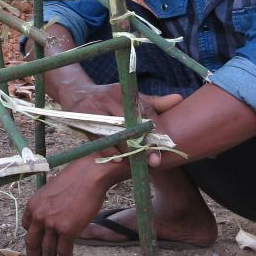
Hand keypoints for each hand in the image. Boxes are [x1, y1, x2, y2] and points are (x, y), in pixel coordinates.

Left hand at [21, 158, 108, 255]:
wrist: (89, 175)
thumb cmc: (75, 181)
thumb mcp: (52, 192)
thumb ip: (48, 208)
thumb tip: (52, 222)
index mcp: (33, 205)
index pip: (27, 227)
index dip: (31, 240)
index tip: (33, 249)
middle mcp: (39, 215)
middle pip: (33, 242)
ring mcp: (52, 223)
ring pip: (47, 250)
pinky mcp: (67, 230)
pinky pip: (64, 251)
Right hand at [61, 83, 183, 166]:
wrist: (76, 93)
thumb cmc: (109, 97)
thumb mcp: (131, 97)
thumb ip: (154, 103)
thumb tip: (179, 99)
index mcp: (123, 92)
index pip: (143, 111)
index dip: (155, 129)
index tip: (166, 145)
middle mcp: (108, 99)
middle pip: (129, 123)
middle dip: (142, 143)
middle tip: (154, 160)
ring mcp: (93, 110)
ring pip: (114, 133)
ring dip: (127, 150)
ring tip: (139, 163)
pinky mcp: (82, 122)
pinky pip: (97, 140)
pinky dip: (109, 151)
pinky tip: (119, 160)